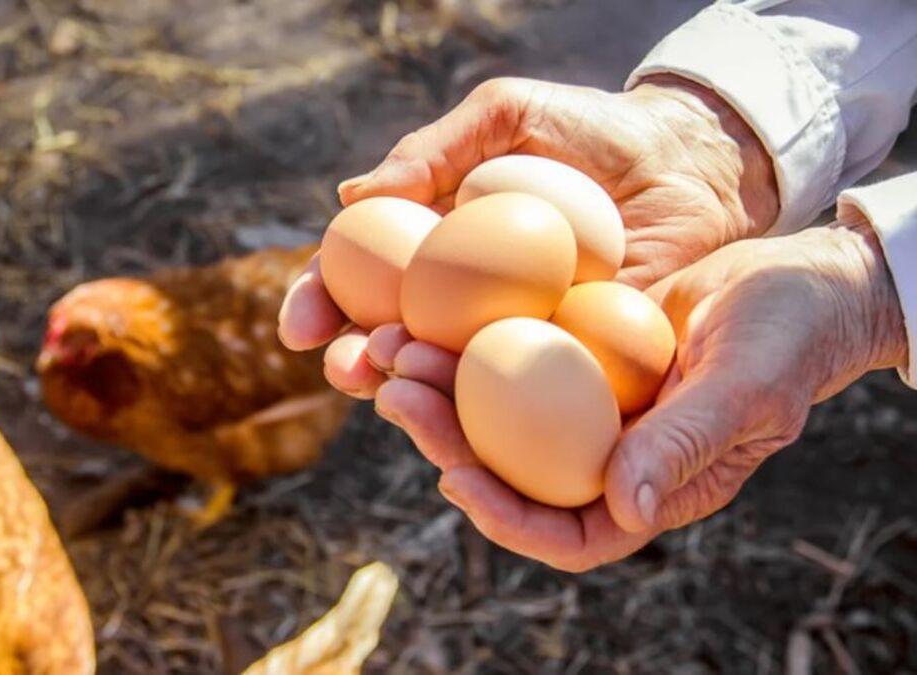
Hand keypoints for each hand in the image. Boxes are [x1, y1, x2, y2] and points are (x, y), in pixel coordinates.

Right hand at [279, 74, 779, 369]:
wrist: (689, 162)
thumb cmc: (591, 131)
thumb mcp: (507, 117)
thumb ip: (431, 150)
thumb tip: (350, 197)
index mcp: (430, 247)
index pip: (356, 281)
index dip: (319, 305)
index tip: (301, 328)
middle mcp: (459, 301)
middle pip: (387, 341)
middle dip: (354, 362)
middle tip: (350, 368)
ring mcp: (509, 338)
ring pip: (445, 378)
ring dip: (411, 390)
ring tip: (398, 384)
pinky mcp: (566, 366)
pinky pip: (520, 397)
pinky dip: (489, 412)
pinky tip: (470, 414)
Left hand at [366, 217, 905, 571]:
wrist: (796, 276)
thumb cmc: (789, 336)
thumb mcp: (747, 385)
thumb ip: (689, 443)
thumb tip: (625, 509)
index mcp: (649, 488)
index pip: (567, 534)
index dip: (505, 517)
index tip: (454, 475)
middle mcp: (606, 455)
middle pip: (509, 472)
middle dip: (445, 438)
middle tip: (395, 392)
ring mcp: (583, 405)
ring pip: (495, 414)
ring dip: (440, 387)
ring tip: (393, 346)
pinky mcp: (570, 353)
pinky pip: (508, 357)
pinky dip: (466, 341)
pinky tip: (424, 311)